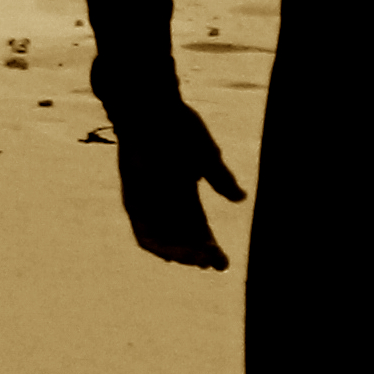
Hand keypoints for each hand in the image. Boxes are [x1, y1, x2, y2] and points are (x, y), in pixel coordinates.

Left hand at [107, 99, 249, 269]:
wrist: (151, 108)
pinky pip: (143, 233)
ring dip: (181, 256)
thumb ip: (220, 179)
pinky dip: (158, 247)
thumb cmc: (179, 125)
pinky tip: (172, 258)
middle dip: (199, 255)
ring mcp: (148, 202)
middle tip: (216, 264)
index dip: (209, 246)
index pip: (198, 228)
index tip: (224, 262)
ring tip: (199, 262)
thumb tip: (241, 199)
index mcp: (186, 191)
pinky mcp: (132, 200)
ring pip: (164, 241)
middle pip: (183, 239)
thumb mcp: (207, 155)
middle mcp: (166, 201)